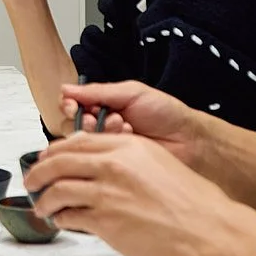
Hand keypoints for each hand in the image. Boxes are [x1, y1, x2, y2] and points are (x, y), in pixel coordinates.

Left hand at [27, 132, 255, 255]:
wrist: (210, 230)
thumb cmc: (194, 203)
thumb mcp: (160, 165)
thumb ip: (129, 161)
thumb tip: (104, 168)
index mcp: (129, 145)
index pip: (79, 141)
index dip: (57, 151)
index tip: (47, 158)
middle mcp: (113, 163)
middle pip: (60, 161)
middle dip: (39, 172)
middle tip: (32, 180)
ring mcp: (107, 192)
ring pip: (58, 188)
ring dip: (43, 198)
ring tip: (41, 206)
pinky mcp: (105, 220)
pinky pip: (70, 215)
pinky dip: (60, 217)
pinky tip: (60, 220)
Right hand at [58, 79, 206, 169]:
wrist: (189, 140)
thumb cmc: (166, 113)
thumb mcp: (132, 93)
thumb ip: (98, 92)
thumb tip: (66, 88)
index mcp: (104, 106)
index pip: (73, 106)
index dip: (70, 106)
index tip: (73, 106)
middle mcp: (102, 127)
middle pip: (74, 126)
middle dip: (88, 121)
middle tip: (107, 118)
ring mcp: (107, 148)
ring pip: (85, 143)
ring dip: (102, 132)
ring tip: (125, 125)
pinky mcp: (113, 167)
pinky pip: (98, 159)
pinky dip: (111, 147)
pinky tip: (129, 139)